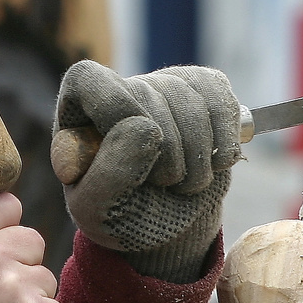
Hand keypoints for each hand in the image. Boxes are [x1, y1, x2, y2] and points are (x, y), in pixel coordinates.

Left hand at [54, 61, 240, 281]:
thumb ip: (108, 173)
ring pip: (189, 100)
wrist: (170, 222)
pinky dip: (224, 142)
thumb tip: (143, 126)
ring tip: (187, 184)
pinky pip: (221, 101)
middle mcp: (121, 87)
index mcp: (78, 111)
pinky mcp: (205, 87)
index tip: (136, 152)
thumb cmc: (124, 215)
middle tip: (164, 186)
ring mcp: (164, 83)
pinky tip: (216, 164)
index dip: (115, 110)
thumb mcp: (99, 211)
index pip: (89, 80)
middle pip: (148, 94)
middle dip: (165, 154)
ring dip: (197, 157)